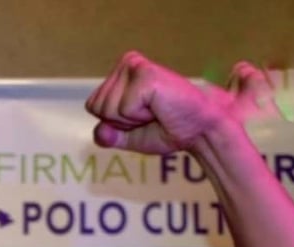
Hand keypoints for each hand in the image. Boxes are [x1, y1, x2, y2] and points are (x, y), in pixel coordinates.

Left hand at [85, 51, 276, 153]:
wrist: (200, 129)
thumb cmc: (169, 129)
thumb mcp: (130, 137)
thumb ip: (109, 136)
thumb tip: (99, 131)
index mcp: (121, 74)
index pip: (93, 106)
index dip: (114, 123)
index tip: (140, 119)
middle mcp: (126, 63)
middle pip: (98, 107)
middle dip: (121, 122)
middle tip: (150, 115)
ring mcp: (134, 65)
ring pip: (107, 109)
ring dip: (131, 120)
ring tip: (155, 110)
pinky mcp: (144, 73)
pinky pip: (123, 109)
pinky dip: (139, 117)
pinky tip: (159, 107)